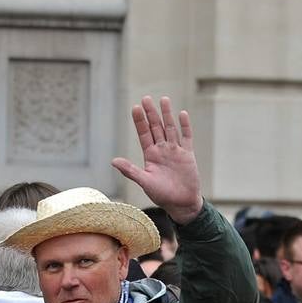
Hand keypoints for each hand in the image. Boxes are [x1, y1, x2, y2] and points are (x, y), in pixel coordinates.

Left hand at [111, 96, 202, 223]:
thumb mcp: (144, 182)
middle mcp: (162, 150)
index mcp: (150, 155)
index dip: (140, 121)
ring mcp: (175, 151)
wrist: (182, 204)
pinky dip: (185, 126)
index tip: (135, 107)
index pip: (144, 134)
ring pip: (170, 128)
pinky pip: (186, 137)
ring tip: (163, 100)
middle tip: (146, 98)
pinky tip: (182, 114)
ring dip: (167, 115)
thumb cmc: (162, 195)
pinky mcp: (188, 155)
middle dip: (151, 113)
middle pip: (156, 127)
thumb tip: (113, 161)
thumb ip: (130, 171)